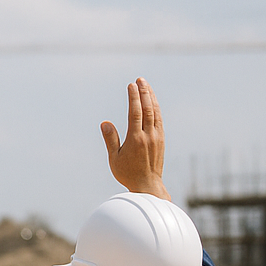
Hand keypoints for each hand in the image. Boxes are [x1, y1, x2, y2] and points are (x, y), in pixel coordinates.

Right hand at [101, 77, 170, 200]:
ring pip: (155, 112)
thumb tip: (104, 123)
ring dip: (151, 97)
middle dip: (144, 92)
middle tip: (140, 79)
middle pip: (148, 108)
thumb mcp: (114, 158)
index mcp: (135, 139)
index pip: (135, 113)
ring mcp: (157, 136)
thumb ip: (110, 139)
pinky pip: (159, 119)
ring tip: (146, 85)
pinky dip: (155, 108)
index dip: (133, 97)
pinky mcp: (161, 139)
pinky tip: (152, 102)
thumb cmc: (127, 173)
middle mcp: (148, 135)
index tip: (131, 85)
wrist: (148, 185)